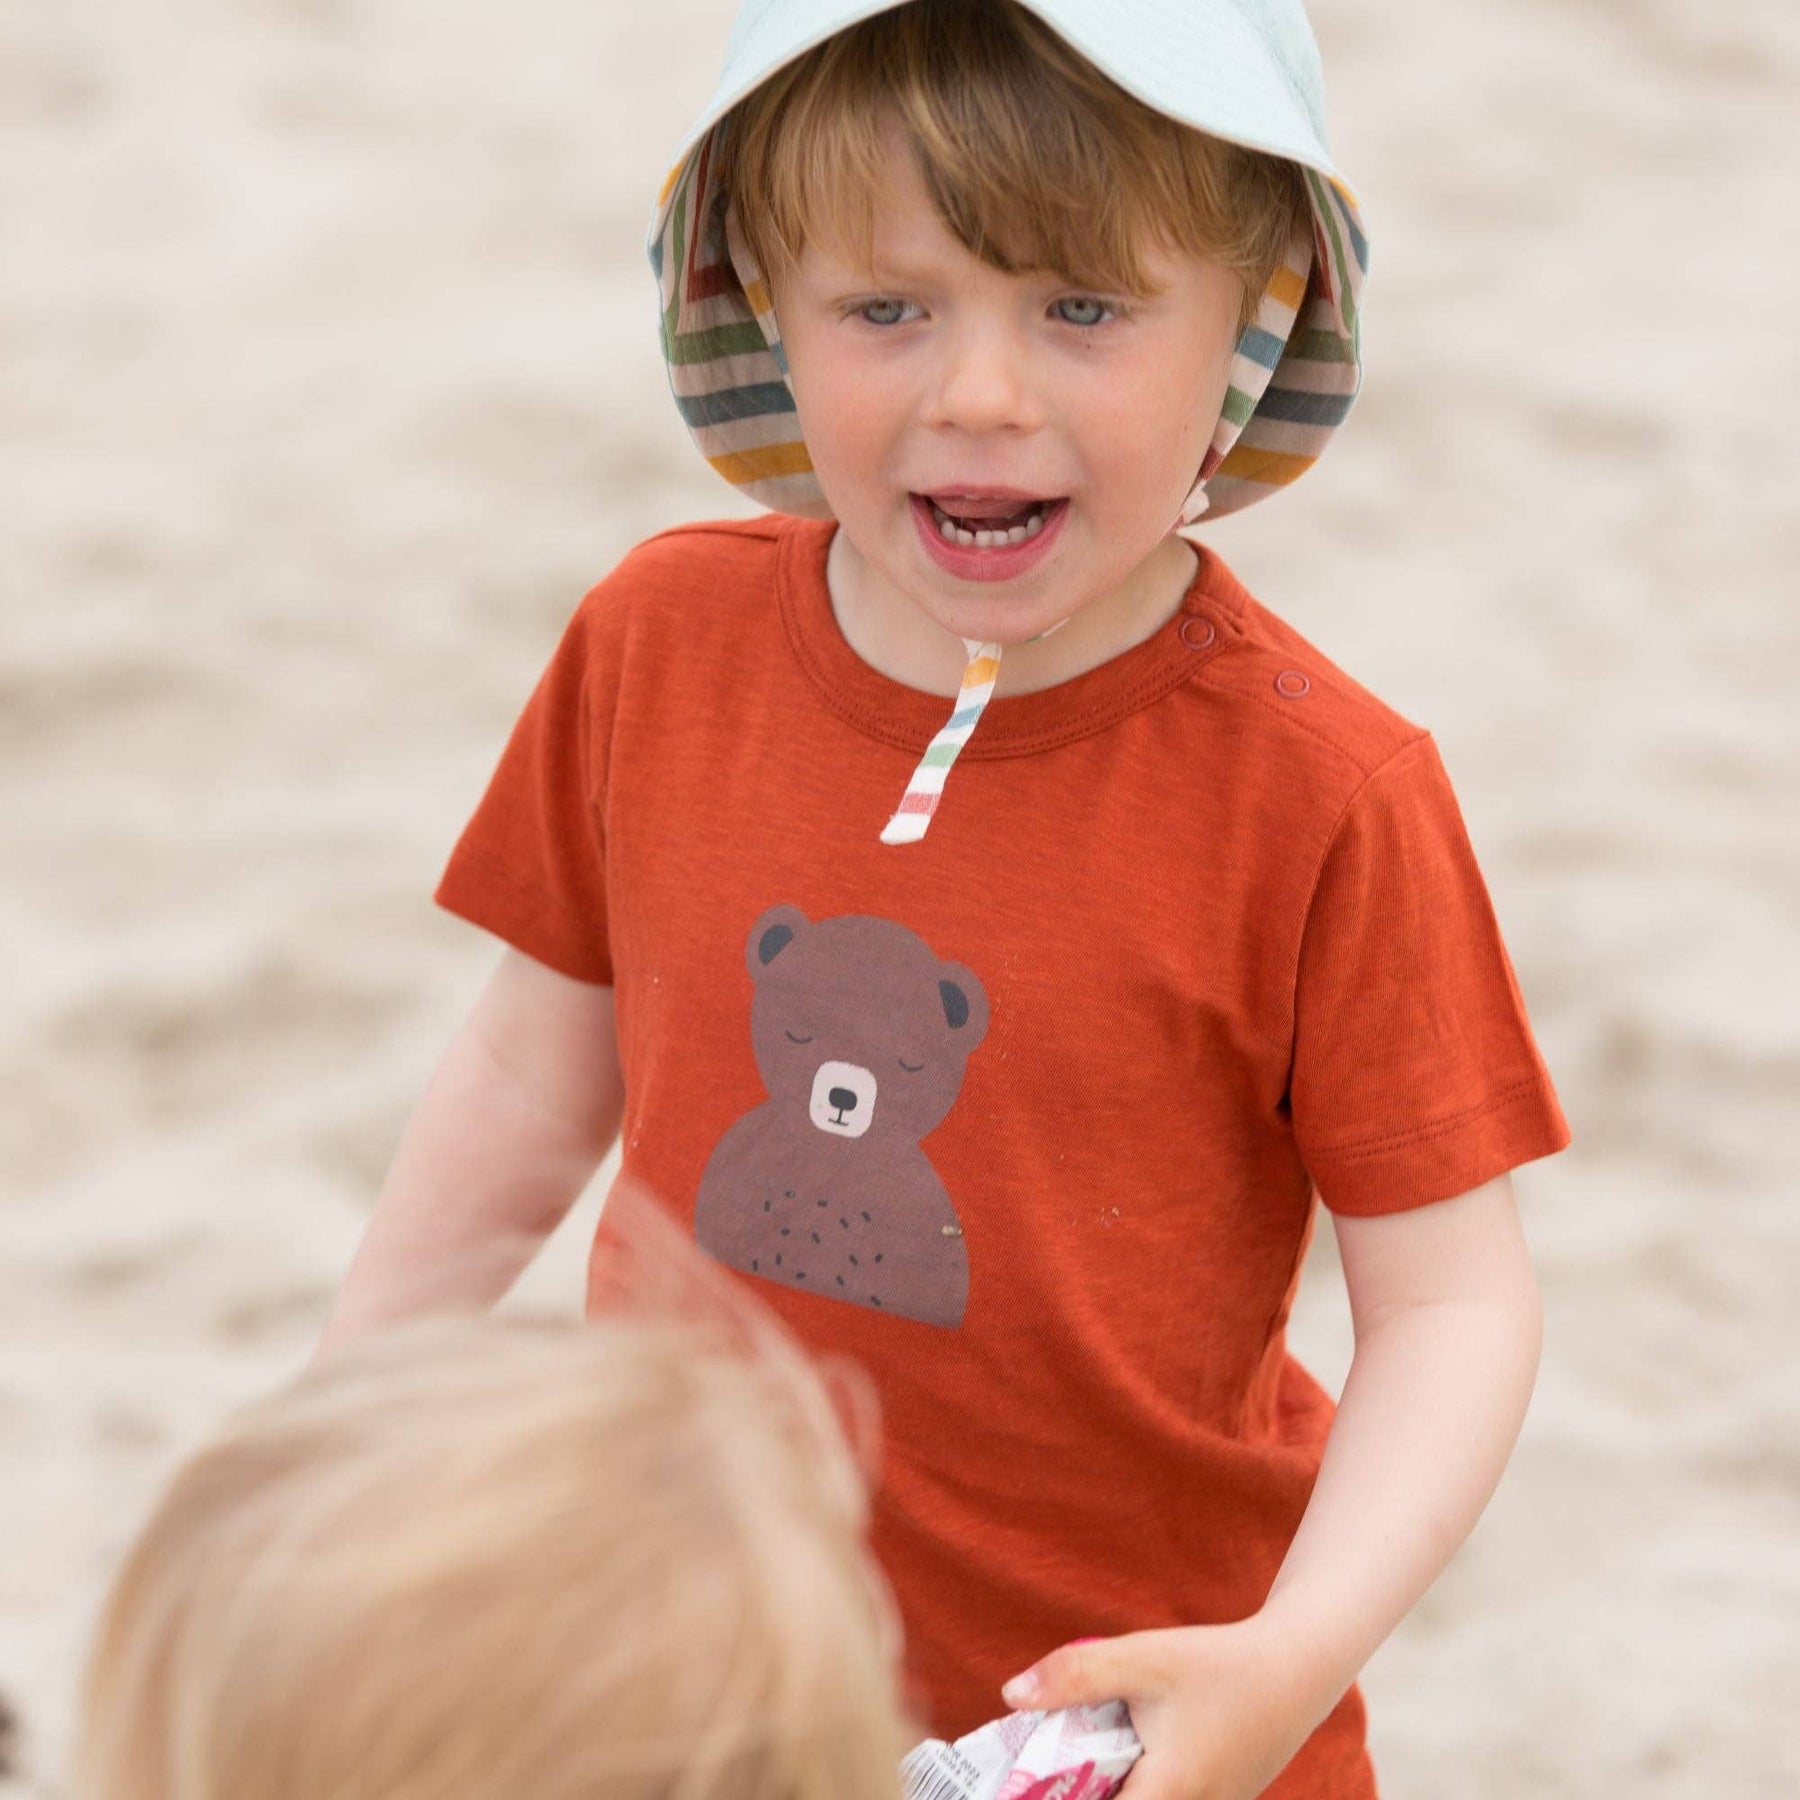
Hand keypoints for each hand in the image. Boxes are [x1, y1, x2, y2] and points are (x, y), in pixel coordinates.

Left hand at [999, 1621, 1338, 1799]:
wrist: (1295, 1671)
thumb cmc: (1218, 1665)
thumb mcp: (1143, 1659)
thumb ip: (1076, 1675)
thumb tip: (1011, 1695)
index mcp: (1166, 1795)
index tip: (1025, 1784)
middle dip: (1077, 1791)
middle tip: (1043, 1769)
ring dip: (1105, 1786)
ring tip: (1075, 1760)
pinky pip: (1158, 1799)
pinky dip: (1131, 1784)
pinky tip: (1115, 1756)